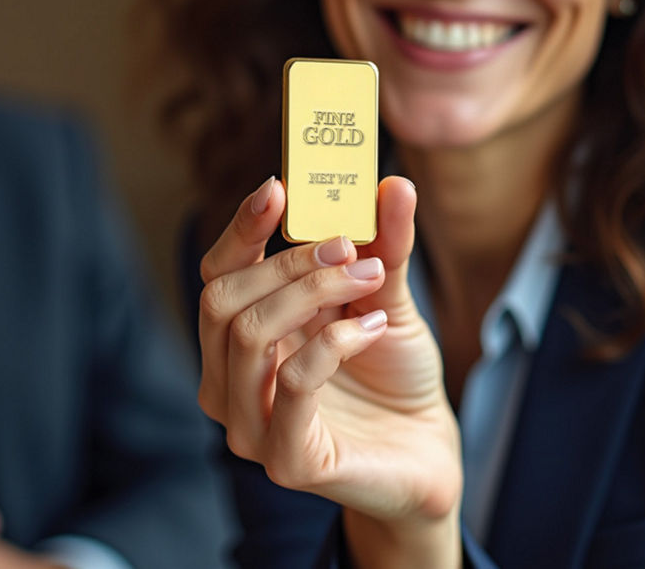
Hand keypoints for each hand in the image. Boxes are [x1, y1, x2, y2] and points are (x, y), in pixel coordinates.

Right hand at [198, 176, 460, 565]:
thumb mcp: (387, 296)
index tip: (278, 188)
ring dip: (313, 292)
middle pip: (221, 299)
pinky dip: (337, 342)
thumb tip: (392, 184)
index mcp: (241, 337)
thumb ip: (382, 246)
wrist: (429, 451)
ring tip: (370, 278)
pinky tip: (375, 327)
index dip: (239, 229)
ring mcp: (250, 425)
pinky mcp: (286, 460)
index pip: (215, 275)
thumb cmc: (395, 374)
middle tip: (345, 245)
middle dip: (284, 261)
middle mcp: (230, 380)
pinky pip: (293, 382)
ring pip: (249, 335)